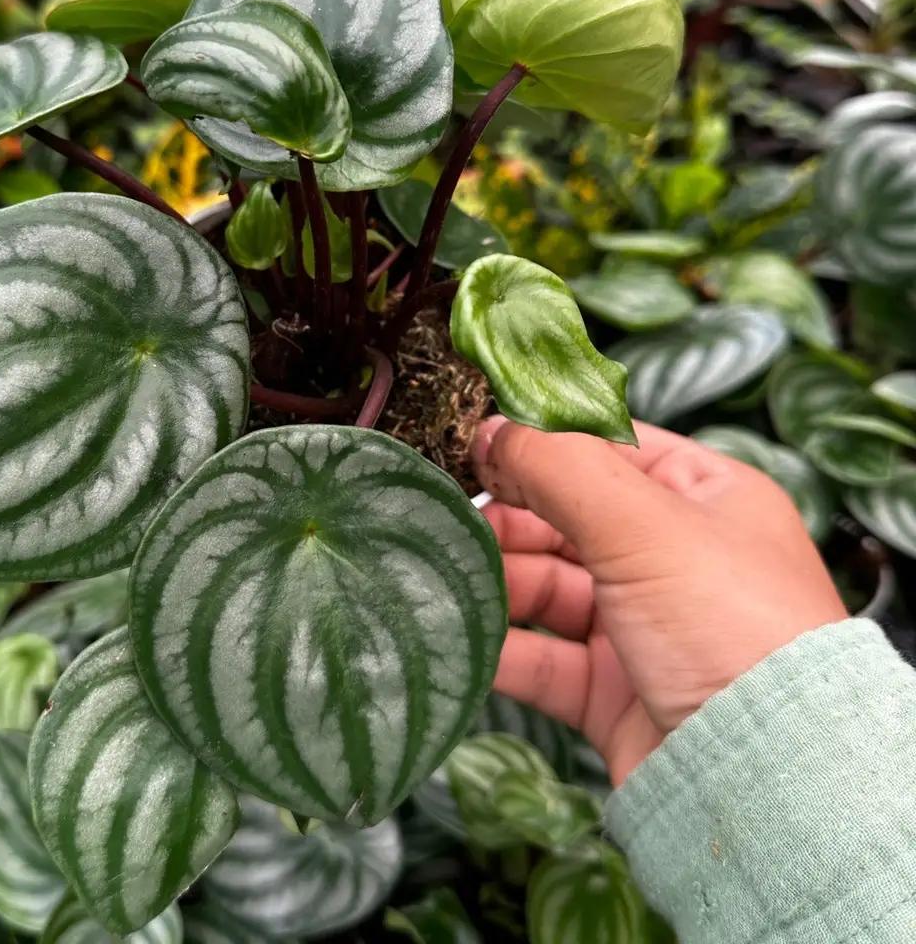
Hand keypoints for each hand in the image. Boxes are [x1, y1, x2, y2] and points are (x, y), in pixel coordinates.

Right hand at [472, 417, 847, 785]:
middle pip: (567, 519)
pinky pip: (542, 658)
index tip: (474, 443)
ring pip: (547, 589)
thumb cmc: (732, 630)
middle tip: (447, 515)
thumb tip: (492, 427)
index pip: (609, 449)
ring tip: (440, 574)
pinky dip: (498, 647)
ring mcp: (643, 629)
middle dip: (507, 518)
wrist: (768, 782)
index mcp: (705, 498)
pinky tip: (457, 633)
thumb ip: (558, 466)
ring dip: (495, 581)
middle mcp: (676, 559)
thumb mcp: (643, 524)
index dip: (541, 443)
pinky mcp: (613, 693)